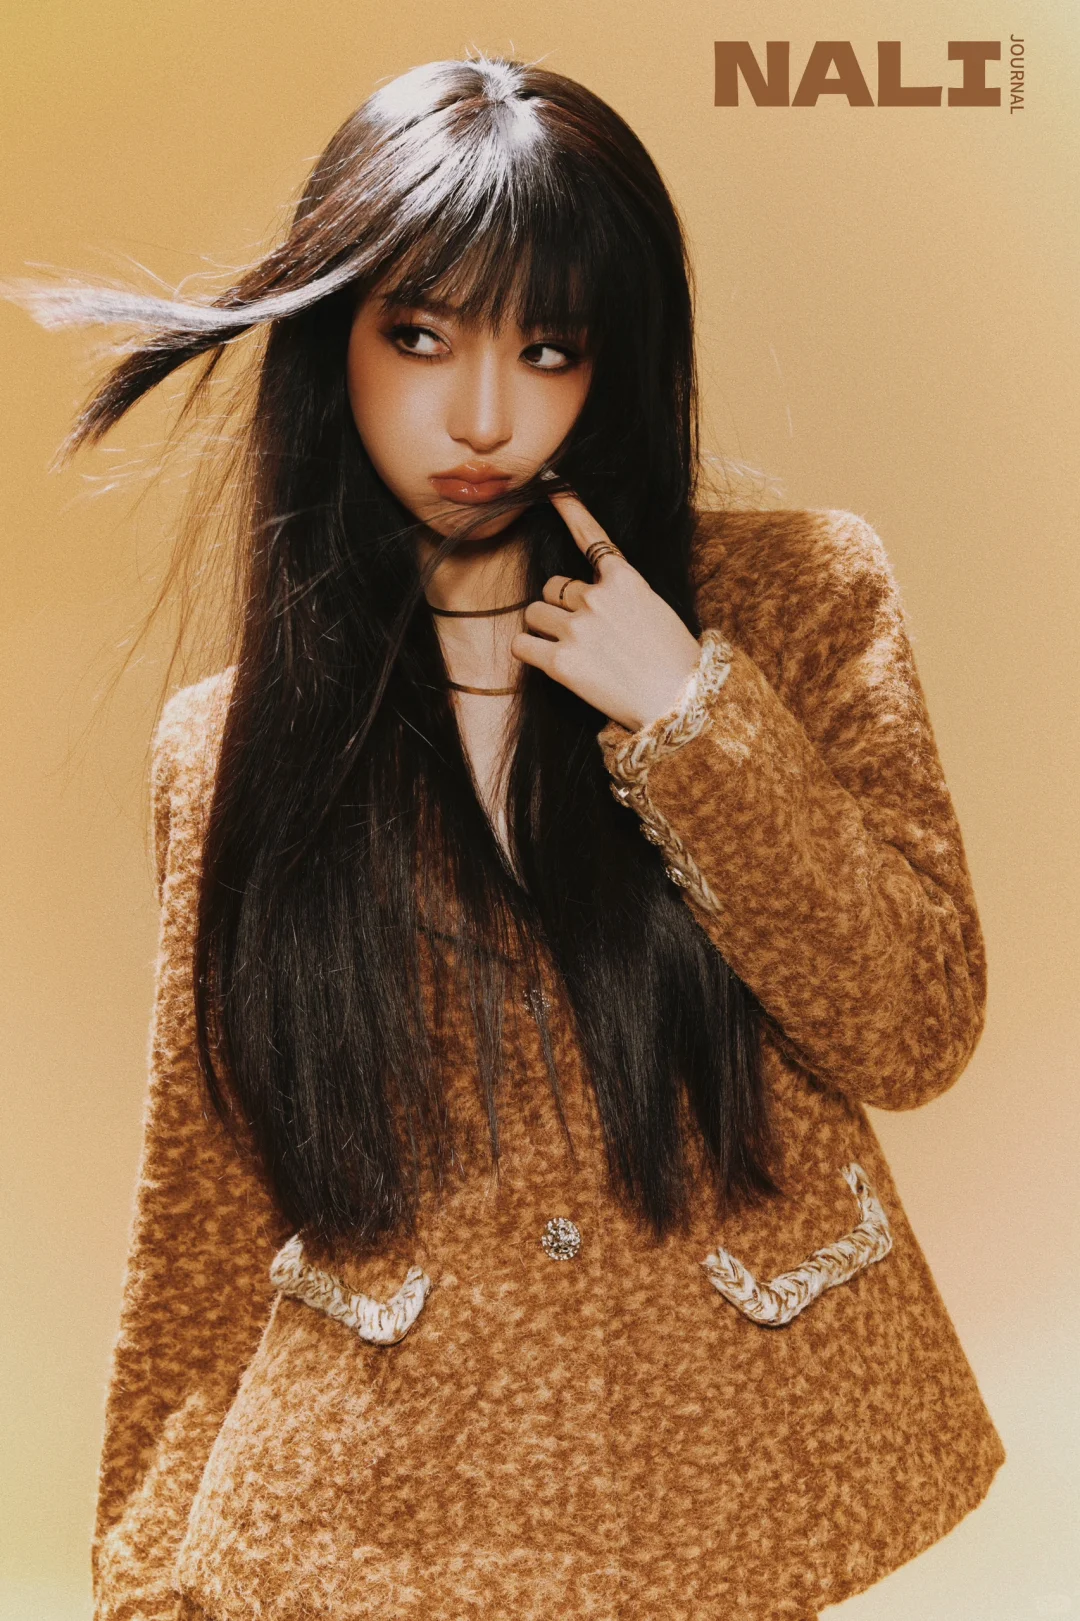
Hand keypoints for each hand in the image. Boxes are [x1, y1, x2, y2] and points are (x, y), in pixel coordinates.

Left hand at [510, 492, 703, 732]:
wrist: (679, 703)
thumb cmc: (674, 661)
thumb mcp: (655, 610)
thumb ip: (621, 595)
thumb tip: (588, 598)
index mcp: (625, 580)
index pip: (590, 536)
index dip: (569, 508)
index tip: (551, 484)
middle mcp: (597, 598)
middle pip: (552, 586)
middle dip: (559, 605)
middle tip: (581, 632)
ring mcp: (577, 629)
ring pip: (534, 613)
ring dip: (543, 627)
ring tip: (568, 649)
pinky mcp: (561, 662)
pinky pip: (523, 645)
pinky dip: (529, 652)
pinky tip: (549, 663)